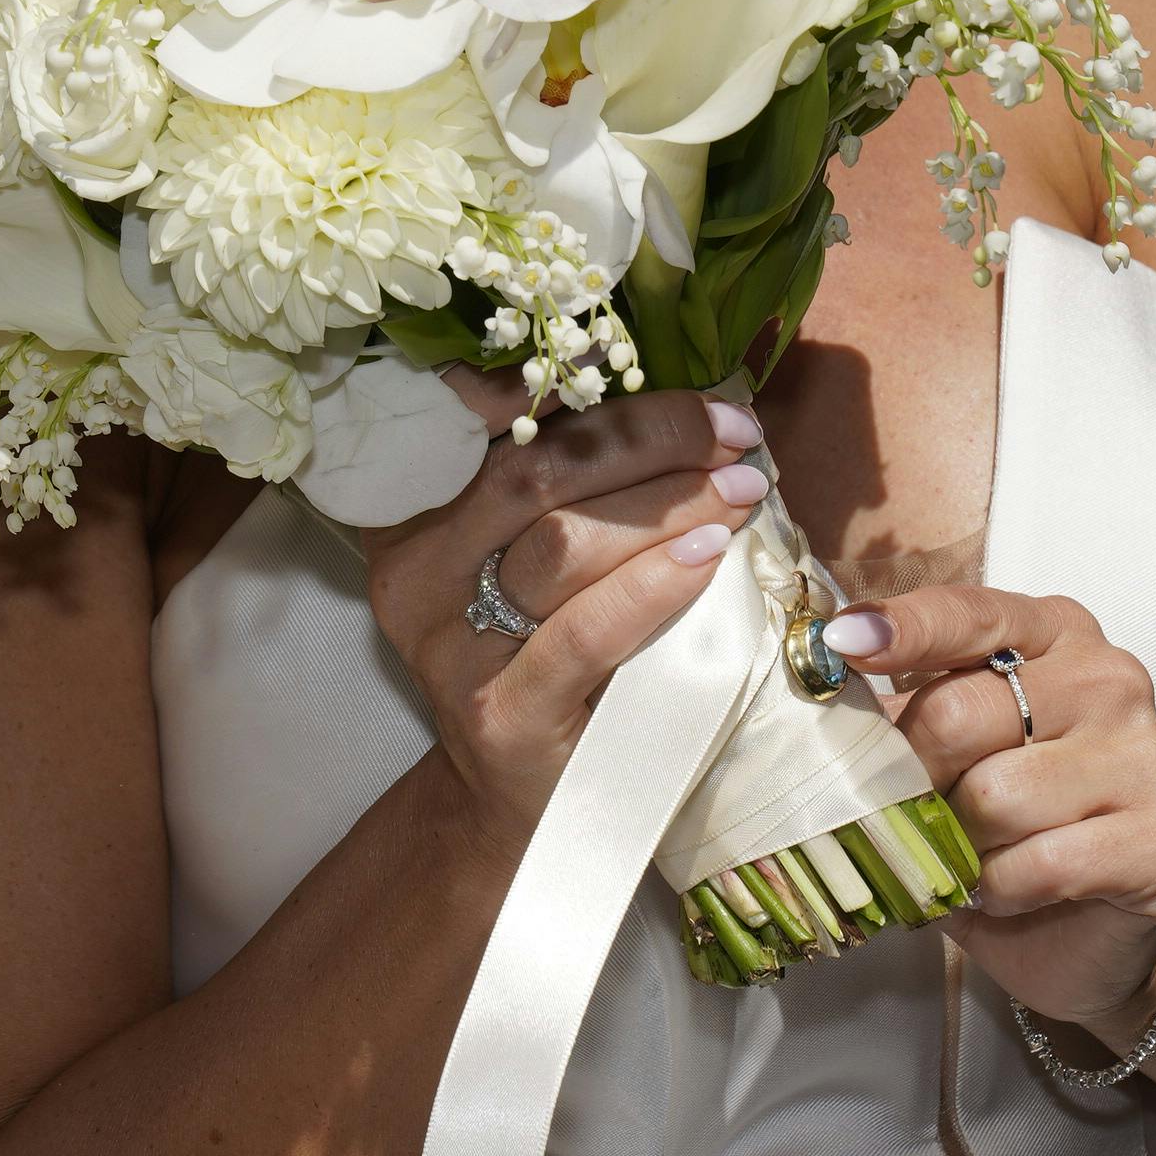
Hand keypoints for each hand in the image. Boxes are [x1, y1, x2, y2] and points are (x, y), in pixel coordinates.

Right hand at [364, 382, 768, 865]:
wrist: (517, 800)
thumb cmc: (542, 653)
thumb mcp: (529, 557)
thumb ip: (567, 482)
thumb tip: (672, 393)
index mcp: (415, 514)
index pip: (483, 422)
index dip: (566, 379)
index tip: (644, 355)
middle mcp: (417, 574)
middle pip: (533, 471)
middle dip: (646, 437)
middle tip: (732, 432)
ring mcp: (453, 649)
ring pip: (561, 543)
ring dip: (667, 503)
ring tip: (740, 488)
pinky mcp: (502, 716)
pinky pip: (582, 635)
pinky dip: (651, 587)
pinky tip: (707, 558)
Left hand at [823, 587, 1155, 1035]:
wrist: (1084, 932)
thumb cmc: (1001, 825)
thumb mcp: (943, 752)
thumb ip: (899, 711)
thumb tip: (821, 689)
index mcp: (1051, 633)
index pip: (967, 614)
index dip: (901, 629)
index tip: (841, 644)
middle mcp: (1108, 677)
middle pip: (960, 713)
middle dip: (914, 776)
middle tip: (916, 810)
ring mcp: (1147, 754)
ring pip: (995, 796)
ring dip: (960, 844)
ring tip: (974, 853)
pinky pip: (1037, 864)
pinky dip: (1000, 889)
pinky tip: (1009, 889)